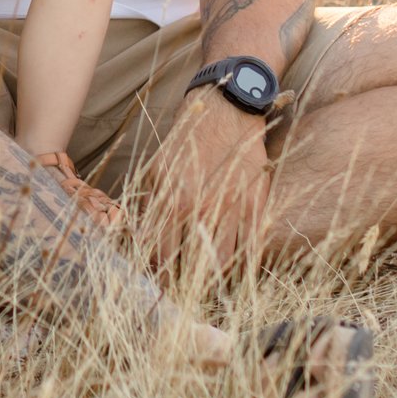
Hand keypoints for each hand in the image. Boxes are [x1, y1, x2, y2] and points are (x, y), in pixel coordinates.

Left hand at [135, 87, 270, 274]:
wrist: (224, 112)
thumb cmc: (185, 142)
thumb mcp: (155, 171)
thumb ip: (148, 207)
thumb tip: (140, 240)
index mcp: (171, 202)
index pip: (160, 256)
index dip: (158, 273)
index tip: (159, 281)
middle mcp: (201, 210)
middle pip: (191, 267)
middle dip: (185, 280)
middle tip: (183, 286)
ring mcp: (231, 210)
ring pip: (222, 264)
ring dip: (213, 277)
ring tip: (207, 281)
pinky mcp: (256, 206)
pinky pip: (250, 250)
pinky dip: (241, 265)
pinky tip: (233, 268)